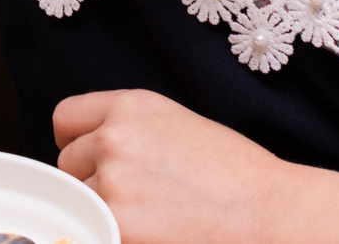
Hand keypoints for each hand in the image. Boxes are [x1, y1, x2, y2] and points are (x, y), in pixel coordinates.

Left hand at [54, 90, 338, 243]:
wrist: (272, 217)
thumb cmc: (238, 180)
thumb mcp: (179, 128)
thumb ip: (130, 132)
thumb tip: (92, 153)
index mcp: (130, 107)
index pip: (66, 119)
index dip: (78, 144)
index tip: (93, 161)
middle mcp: (114, 138)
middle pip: (68, 165)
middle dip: (93, 183)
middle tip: (141, 200)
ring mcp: (113, 184)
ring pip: (79, 203)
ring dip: (102, 214)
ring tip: (153, 219)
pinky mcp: (117, 225)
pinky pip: (92, 231)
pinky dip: (109, 234)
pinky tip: (147, 233)